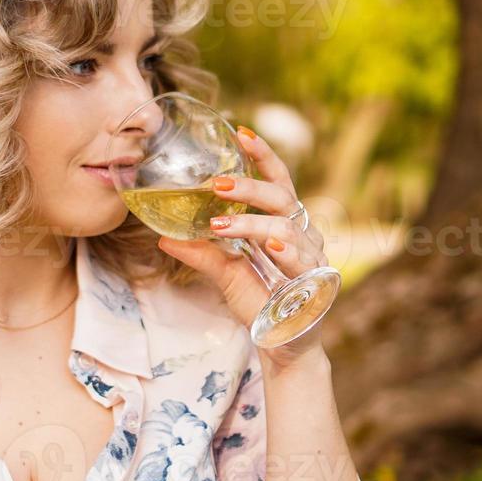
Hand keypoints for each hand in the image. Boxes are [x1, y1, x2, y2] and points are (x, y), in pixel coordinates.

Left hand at [156, 125, 330, 364]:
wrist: (284, 347)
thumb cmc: (261, 303)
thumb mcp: (226, 274)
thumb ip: (202, 253)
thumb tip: (163, 236)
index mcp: (285, 224)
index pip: (279, 182)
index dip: (263, 157)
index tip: (242, 133)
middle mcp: (305, 235)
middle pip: (283, 199)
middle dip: (251, 188)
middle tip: (217, 185)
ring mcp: (314, 259)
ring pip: (290, 229)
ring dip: (255, 224)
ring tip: (223, 225)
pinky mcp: (319, 285)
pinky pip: (304, 263)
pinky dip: (287, 253)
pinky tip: (271, 246)